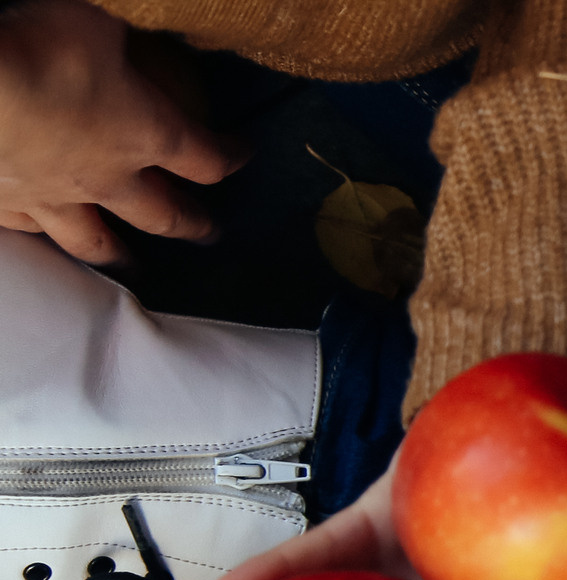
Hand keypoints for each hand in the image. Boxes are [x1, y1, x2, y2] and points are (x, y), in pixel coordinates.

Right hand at [0, 1, 247, 264]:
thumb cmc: (42, 49)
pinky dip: (43, 238)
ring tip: (133, 266)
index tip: (241, 152)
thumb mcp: (98, 22)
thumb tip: (137, 23)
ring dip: (120, 254)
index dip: (229, 155)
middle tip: (208, 234)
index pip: (205, 156)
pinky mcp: (7, 205)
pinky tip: (45, 239)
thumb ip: (123, 32)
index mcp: (145, 133)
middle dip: (191, 223)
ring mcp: (55, 199)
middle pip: (164, 214)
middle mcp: (108, 178)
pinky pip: (32, 232)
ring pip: (97, 240)